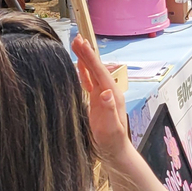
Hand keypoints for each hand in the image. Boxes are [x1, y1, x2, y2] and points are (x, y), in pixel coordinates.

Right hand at [73, 35, 130, 160]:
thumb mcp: (110, 128)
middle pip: (96, 68)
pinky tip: (79, 65)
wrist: (114, 152)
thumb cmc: (112, 142)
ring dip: (85, 59)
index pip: (99, 72)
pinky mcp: (97, 101)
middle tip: (77, 38)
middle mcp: (109, 91)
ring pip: (92, 73)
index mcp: (112, 95)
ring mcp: (103, 95)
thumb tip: (106, 92)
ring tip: (77, 45)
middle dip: (87, 53)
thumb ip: (109, 110)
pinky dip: (83, 71)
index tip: (82, 44)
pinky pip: (89, 82)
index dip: (90, 58)